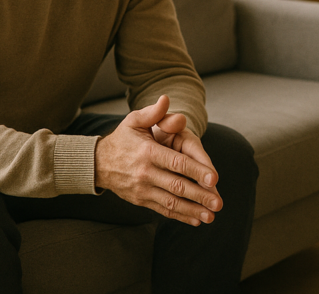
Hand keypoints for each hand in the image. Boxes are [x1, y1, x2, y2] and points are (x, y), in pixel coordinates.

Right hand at [95, 95, 221, 225]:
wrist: (99, 163)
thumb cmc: (123, 138)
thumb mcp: (134, 121)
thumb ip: (153, 113)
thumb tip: (166, 99)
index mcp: (148, 152)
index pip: (176, 163)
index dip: (196, 171)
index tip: (214, 179)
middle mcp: (145, 173)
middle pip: (177, 186)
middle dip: (200, 195)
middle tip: (219, 202)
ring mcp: (143, 189)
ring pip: (171, 202)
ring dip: (193, 210)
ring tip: (211, 217)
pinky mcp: (141, 200)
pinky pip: (163, 209)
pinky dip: (180, 216)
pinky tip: (196, 220)